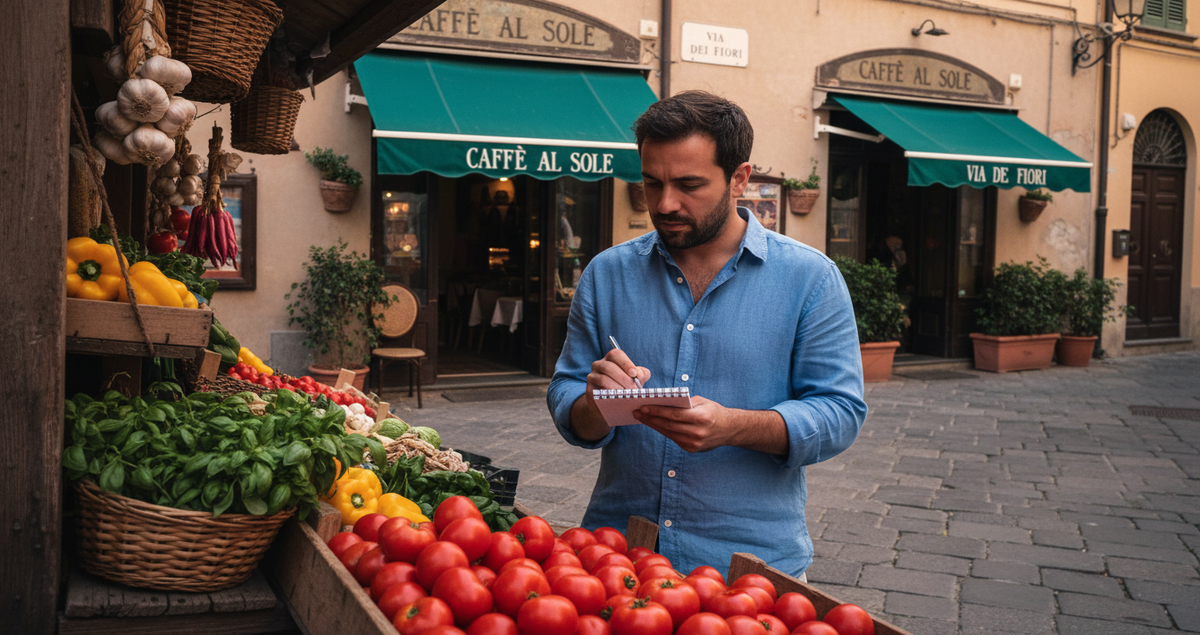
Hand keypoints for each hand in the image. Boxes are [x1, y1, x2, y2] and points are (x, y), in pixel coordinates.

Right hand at [569, 350, 651, 441]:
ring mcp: (592, 377)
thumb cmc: (624, 388)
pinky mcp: (589, 390)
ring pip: (603, 379)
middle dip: (624, 378)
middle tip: (634, 389)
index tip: (634, 374)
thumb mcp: (635, 380)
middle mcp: (598, 365)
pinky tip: (618, 398)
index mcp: (610, 359)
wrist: (610, 404)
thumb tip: (639, 374)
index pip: (616, 354)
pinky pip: (599, 391)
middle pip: (609, 367)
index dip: (626, 363)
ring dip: (618, 387)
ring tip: (627, 394)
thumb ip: (641, 375)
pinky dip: (610, 394)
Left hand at [635, 396, 788, 454]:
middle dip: (650, 418)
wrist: (729, 430)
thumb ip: (684, 403)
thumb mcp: (701, 402)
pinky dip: (662, 430)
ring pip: (668, 433)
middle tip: (637, 412)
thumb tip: (661, 402)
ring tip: (642, 417)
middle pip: (668, 425)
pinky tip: (654, 424)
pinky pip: (673, 438)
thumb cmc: (713, 411)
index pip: (674, 415)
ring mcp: (694, 443)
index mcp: (702, 418)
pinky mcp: (691, 449)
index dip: (657, 411)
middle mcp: (698, 432)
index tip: (643, 407)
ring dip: (653, 425)